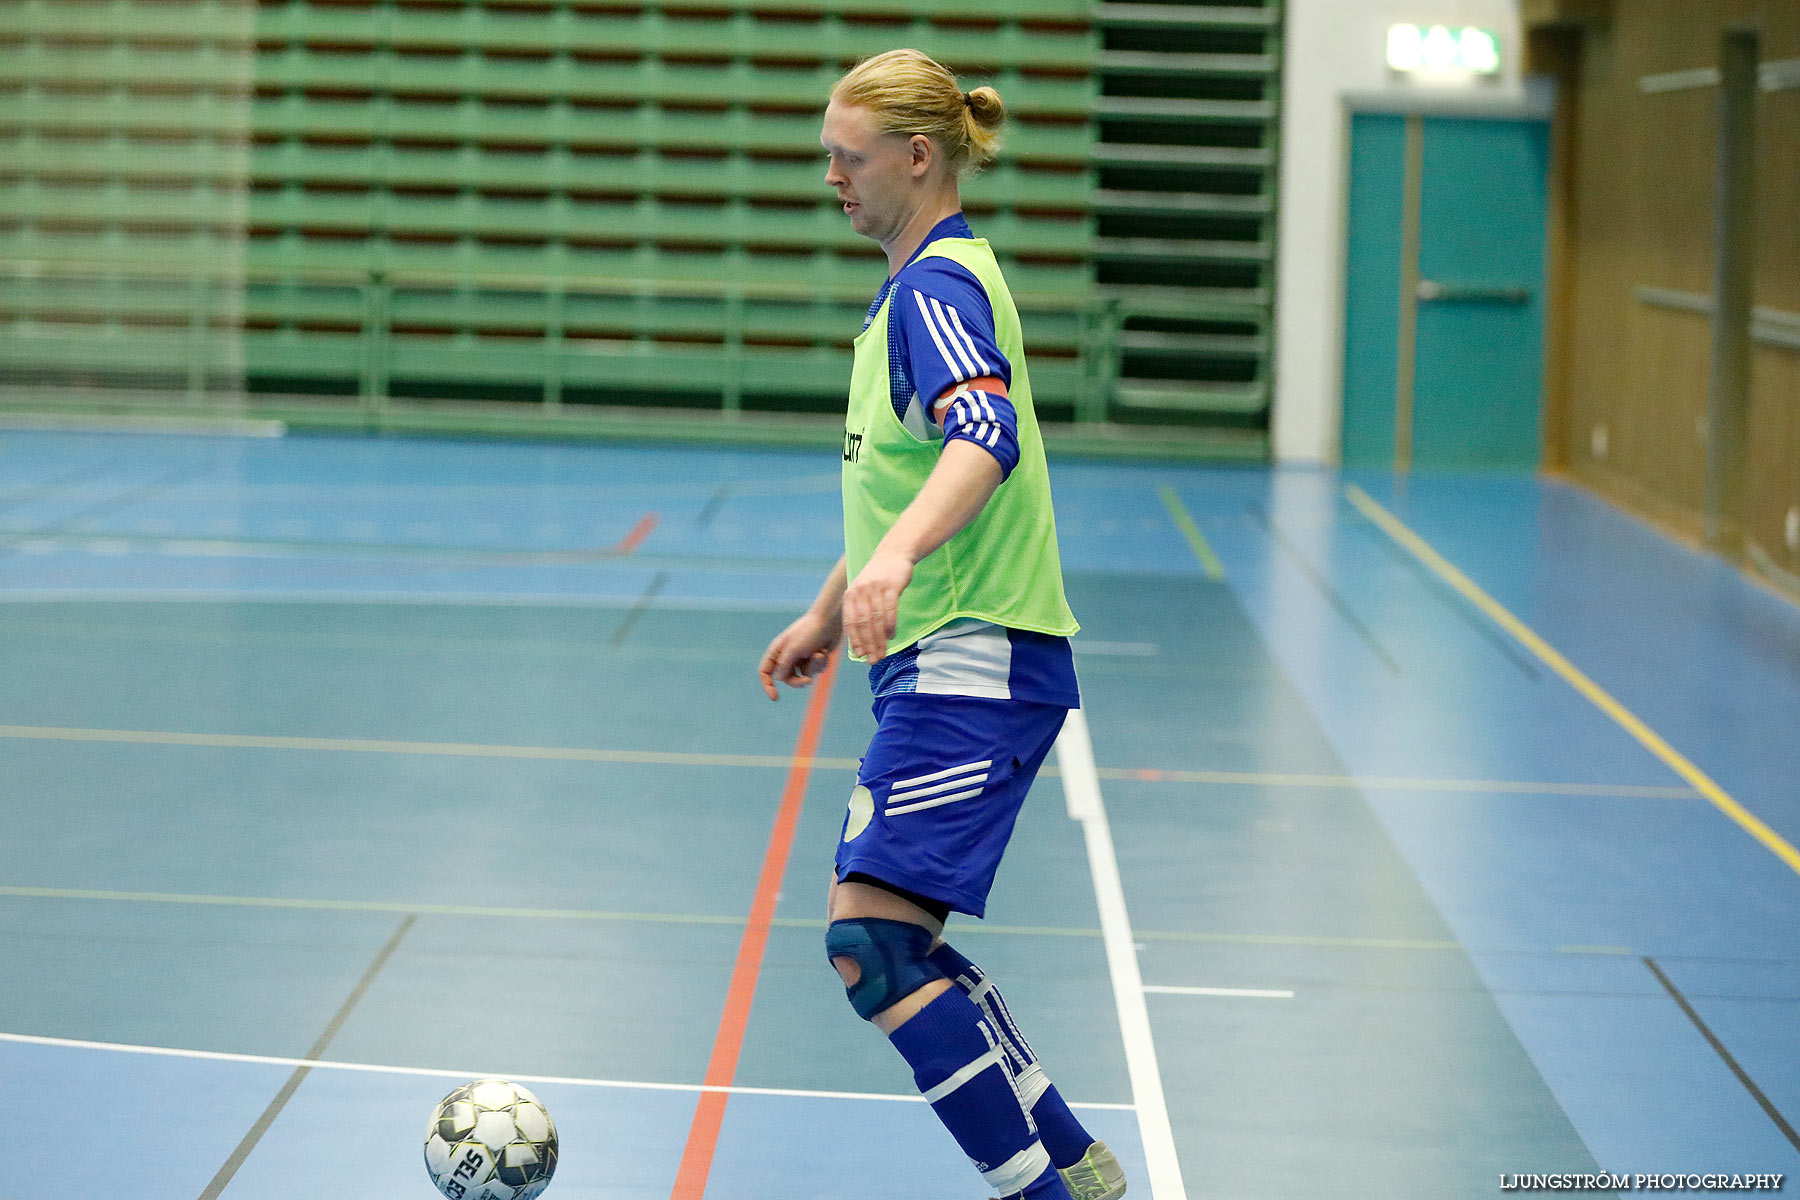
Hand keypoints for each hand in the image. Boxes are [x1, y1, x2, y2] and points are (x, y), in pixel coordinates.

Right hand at [758, 608, 842, 700]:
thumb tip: (778, 679)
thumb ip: (784, 666)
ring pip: (804, 676)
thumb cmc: (809, 632)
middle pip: (787, 679)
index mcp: (777, 651)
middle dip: (798, 681)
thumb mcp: (794, 650)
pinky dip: (821, 664)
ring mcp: (801, 658)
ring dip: (813, 667)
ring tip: (819, 654)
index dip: (768, 685)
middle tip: (808, 681)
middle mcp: (787, 655)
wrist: (829, 620)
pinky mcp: (814, 659)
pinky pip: (816, 671)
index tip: (775, 697)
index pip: (765, 672)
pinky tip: (824, 651)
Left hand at [842, 546, 913, 663]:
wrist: (893, 554)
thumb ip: (859, 611)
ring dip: (879, 640)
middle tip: (874, 660)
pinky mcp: (890, 586)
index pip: (850, 623)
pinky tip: (892, 636)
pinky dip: (890, 625)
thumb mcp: (862, 592)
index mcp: (850, 595)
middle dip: (868, 645)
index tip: (861, 656)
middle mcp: (860, 591)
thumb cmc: (878, 578)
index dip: (855, 641)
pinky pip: (889, 609)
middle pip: (863, 624)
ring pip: (876, 620)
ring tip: (883, 653)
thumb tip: (860, 640)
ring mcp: (875, 588)